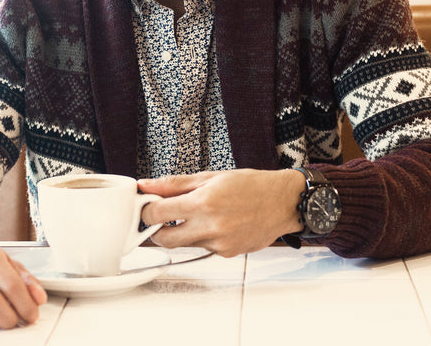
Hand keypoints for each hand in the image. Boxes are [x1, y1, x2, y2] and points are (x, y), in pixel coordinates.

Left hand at [137, 169, 305, 256]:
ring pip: (185, 244)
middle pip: (163, 240)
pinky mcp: (227, 254)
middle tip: (161, 219)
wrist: (283, 202)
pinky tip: (218, 224)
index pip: (157, 214)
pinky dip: (204, 238)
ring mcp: (218, 243)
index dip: (147, 210)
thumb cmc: (251, 185)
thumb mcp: (211, 177)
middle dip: (157, 231)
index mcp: (202, 202)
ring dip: (183, 233)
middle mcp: (209, 226)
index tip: (147, 206)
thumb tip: (146, 184)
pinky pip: (204, 248)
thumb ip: (175, 184)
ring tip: (199, 215)